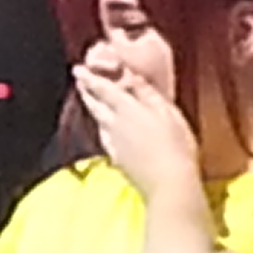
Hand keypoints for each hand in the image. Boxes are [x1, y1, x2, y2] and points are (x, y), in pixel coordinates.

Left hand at [71, 49, 202, 200]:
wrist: (168, 183)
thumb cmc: (174, 145)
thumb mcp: (167, 111)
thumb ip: (147, 93)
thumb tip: (132, 77)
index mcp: (127, 108)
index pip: (102, 89)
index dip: (89, 78)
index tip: (77, 69)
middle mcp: (115, 125)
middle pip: (95, 105)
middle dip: (86, 92)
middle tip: (79, 83)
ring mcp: (114, 143)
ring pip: (98, 122)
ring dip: (92, 109)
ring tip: (91, 102)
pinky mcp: (118, 159)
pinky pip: (105, 138)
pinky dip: (103, 129)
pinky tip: (106, 131)